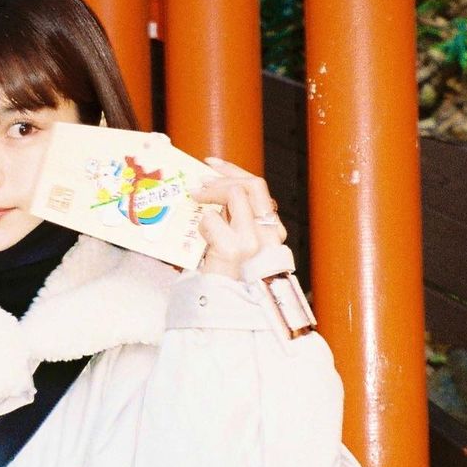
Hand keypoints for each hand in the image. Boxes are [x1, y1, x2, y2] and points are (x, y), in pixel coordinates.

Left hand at [191, 158, 287, 279]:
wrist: (221, 304)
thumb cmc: (223, 272)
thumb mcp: (233, 238)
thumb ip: (232, 217)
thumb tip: (210, 187)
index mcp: (272, 230)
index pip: (258, 187)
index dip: (234, 170)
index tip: (211, 163)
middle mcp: (269, 234)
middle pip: (253, 184)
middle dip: (223, 176)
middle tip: (200, 182)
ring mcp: (253, 241)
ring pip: (236, 194)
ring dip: (210, 193)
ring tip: (195, 199)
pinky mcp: (233, 248)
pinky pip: (213, 219)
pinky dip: (202, 223)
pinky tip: (201, 236)